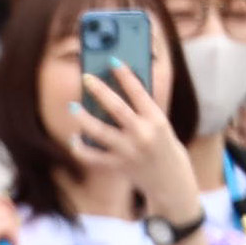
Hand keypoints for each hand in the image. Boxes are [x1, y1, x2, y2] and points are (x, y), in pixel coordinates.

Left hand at [75, 64, 206, 226]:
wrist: (173, 184)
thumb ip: (142, 111)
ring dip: (83, 118)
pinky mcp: (118, 166)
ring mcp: (129, 152)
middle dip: (100, 91)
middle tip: (87, 78)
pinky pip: (92, 157)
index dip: (125, 75)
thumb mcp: (162, 127)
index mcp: (158, 122)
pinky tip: (74, 138)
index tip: (113, 60)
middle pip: (117, 109)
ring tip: (72, 106)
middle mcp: (143, 136)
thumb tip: (115, 90)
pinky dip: (80, 148)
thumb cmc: (165, 148)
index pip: (139, 93)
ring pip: (99, 132)